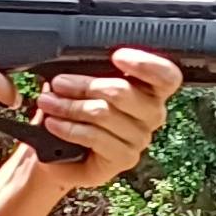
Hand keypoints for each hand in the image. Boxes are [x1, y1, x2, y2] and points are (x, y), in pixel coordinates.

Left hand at [31, 46, 181, 192]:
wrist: (61, 155)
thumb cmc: (77, 115)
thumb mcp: (83, 87)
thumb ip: (89, 72)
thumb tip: (71, 61)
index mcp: (149, 90)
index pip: (167, 76)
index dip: (146, 64)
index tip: (116, 57)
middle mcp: (151, 114)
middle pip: (123, 92)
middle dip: (84, 85)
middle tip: (59, 83)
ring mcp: (140, 138)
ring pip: (103, 113)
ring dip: (69, 106)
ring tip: (48, 103)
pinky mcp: (125, 158)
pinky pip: (95, 137)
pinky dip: (69, 128)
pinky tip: (53, 123)